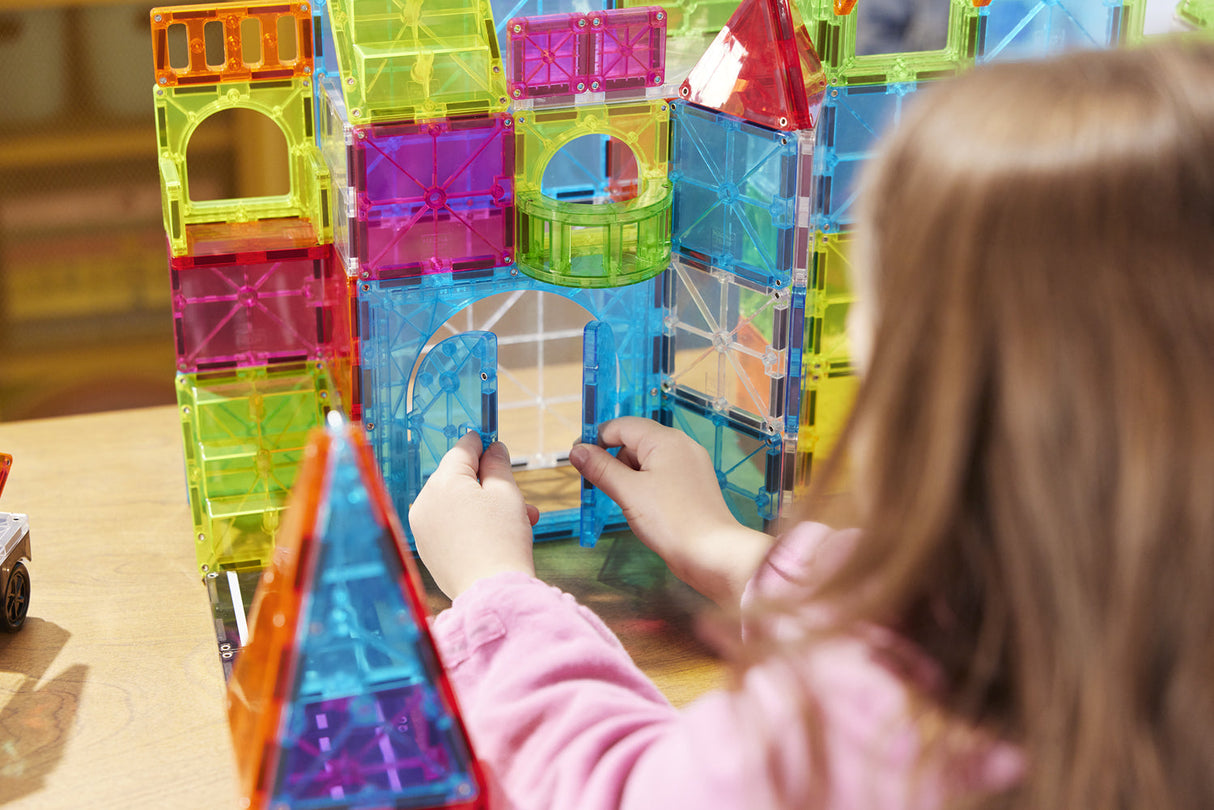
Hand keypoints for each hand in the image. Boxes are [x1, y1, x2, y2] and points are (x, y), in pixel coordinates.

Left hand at [410, 432, 539, 599]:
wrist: (492, 592)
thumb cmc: (502, 539)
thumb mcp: (507, 492)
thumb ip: (498, 464)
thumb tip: (493, 449)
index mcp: (443, 482)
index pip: (462, 449)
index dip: (482, 443)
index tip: (494, 442)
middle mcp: (425, 501)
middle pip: (459, 478)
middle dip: (490, 483)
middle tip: (518, 496)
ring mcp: (422, 527)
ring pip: (457, 502)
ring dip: (485, 505)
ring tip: (518, 520)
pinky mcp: (427, 549)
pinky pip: (450, 524)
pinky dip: (471, 524)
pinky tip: (496, 535)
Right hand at [569, 417, 773, 607]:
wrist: (712, 554)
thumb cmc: (671, 521)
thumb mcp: (628, 492)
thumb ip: (600, 468)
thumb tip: (576, 451)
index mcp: (666, 440)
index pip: (622, 426)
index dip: (596, 439)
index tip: (577, 459)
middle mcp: (681, 446)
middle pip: (634, 441)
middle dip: (612, 460)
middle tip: (599, 487)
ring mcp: (689, 465)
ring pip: (647, 460)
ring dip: (628, 476)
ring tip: (626, 503)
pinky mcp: (693, 485)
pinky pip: (660, 475)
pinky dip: (644, 486)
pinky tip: (642, 508)